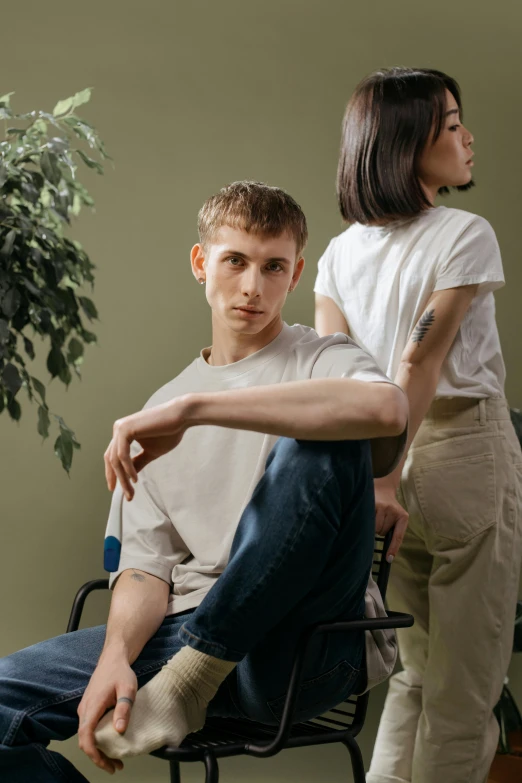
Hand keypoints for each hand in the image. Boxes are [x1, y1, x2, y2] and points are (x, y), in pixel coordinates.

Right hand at [78, 651, 136, 773]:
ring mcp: (85, 710)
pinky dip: (98, 741)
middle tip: (115, 767)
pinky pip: (89, 729)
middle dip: (98, 757)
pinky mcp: (88, 709)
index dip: (93, 753)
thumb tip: (119, 730)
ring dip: (98, 750)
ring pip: (86, 736)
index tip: (106, 763)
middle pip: (85, 740)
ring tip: (115, 760)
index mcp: (92, 706)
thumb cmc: (120, 672)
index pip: (85, 736)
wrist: (112, 658)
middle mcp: (84, 710)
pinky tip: (111, 743)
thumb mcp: (127, 688)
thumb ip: (123, 708)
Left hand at [105, 397, 190, 499]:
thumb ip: (138, 462)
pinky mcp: (125, 429)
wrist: (181, 417)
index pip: (113, 457)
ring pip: (115, 459)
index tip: (119, 490)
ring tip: (131, 491)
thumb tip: (129, 477)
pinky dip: (127, 469)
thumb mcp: (151, 452)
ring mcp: (120, 428)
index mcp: (123, 433)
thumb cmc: (169, 432)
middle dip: (117, 479)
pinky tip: (135, 478)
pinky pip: (122, 455)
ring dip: (123, 478)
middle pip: (111, 460)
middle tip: (127, 495)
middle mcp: (118, 429)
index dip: (114, 474)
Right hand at [374, 478, 408, 561]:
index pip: (398, 536)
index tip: (388, 559)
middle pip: (382, 532)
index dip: (393, 548)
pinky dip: (366, 520)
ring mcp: (383, 506)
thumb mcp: (396, 517)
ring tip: (374, 516)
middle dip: (380, 530)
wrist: (382, 488)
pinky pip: (368, 520)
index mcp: (403, 517)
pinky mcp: (372, 503)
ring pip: (375, 527)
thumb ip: (394, 531)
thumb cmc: (389, 508)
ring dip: (372, 525)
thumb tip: (387, 552)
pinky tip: (368, 514)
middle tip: (379, 520)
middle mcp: (394, 511)